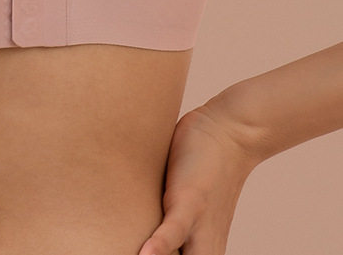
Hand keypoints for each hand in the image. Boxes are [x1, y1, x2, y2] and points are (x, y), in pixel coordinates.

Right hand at [137, 101, 261, 254]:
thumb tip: (148, 226)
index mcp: (200, 251)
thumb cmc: (203, 167)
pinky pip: (173, 230)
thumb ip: (169, 221)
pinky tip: (143, 254)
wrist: (231, 131)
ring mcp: (196, 225)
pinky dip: (158, 244)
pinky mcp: (190, 201)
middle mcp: (200, 245)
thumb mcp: (186, 206)